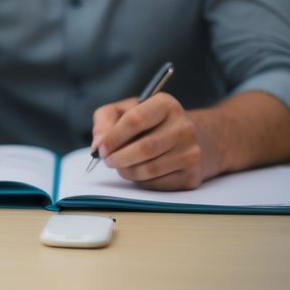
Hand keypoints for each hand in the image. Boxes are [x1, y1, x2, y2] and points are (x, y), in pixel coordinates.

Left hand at [91, 92, 213, 189]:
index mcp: (166, 104)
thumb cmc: (148, 123)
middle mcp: (183, 127)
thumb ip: (105, 120)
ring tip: (121, 165)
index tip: (101, 148)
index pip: (135, 120)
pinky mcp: (192, 175)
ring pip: (150, 169)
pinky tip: (139, 172)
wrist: (187, 138)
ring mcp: (191, 152)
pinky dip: (141, 181)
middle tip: (108, 160)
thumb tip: (98, 144)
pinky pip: (158, 184)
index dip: (113, 137)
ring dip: (127, 171)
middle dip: (118, 158)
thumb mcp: (124, 110)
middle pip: (144, 148)